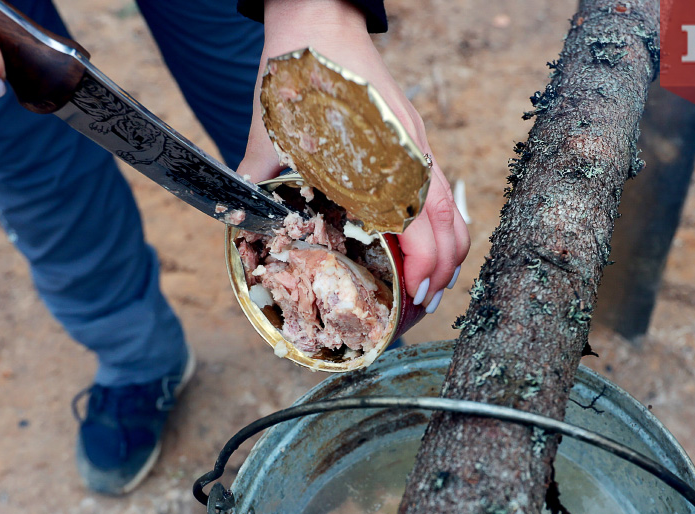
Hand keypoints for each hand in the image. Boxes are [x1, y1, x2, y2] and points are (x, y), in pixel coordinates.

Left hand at [236, 0, 469, 310]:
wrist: (318, 17)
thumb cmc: (299, 73)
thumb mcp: (273, 132)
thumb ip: (261, 176)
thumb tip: (243, 217)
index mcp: (381, 161)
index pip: (421, 230)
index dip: (424, 270)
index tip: (416, 298)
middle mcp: (409, 155)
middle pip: (448, 226)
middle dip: (442, 271)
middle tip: (424, 303)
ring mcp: (416, 145)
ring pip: (451, 209)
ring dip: (448, 250)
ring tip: (432, 281)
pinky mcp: (413, 137)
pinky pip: (440, 189)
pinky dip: (440, 223)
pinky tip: (422, 239)